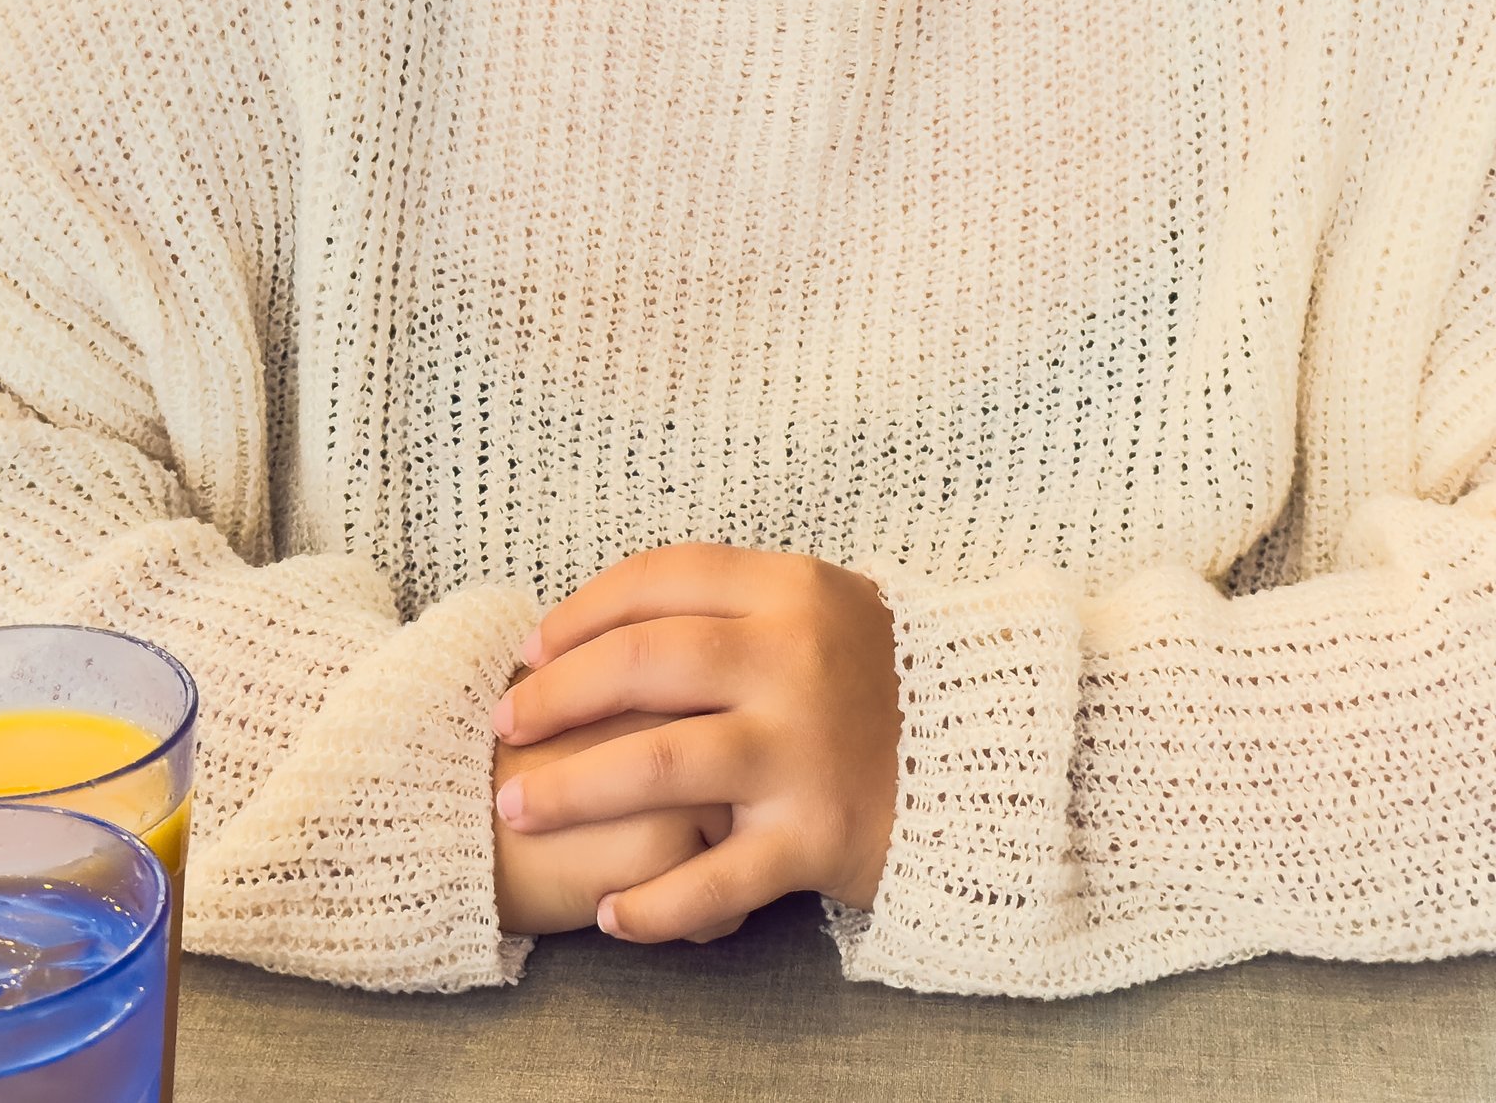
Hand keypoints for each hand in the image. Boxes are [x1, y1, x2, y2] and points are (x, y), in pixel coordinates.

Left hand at [492, 545, 899, 942]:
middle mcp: (793, 660)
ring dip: (571, 790)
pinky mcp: (817, 837)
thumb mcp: (818, 605)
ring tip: (518, 808)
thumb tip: (603, 621)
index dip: (580, 613)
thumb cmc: (877, 678)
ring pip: (656, 766)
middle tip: (505, 726)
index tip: (532, 648)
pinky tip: (611, 914)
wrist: (990, 755)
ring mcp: (804, 750)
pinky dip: (654, 905)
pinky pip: (715, 879)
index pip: (658, 580)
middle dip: (554, 697)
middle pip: (640, 665)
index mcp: (790, 589)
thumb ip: (728, 604)